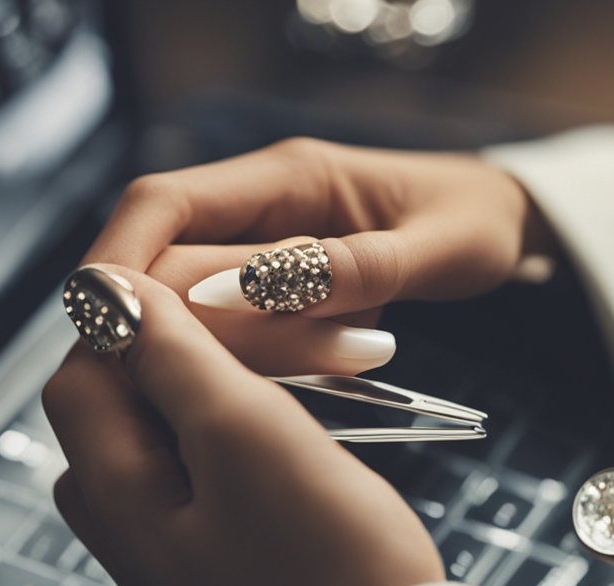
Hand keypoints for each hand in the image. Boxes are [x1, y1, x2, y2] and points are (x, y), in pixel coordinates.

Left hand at [42, 266, 443, 585]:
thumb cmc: (323, 558)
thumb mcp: (242, 434)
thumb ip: (169, 357)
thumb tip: (106, 292)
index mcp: (111, 490)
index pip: (86, 368)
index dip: (140, 315)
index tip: (221, 287)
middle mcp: (125, 523)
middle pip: (132, 399)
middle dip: (203, 347)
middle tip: (294, 331)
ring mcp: (174, 548)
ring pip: (181, 433)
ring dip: (240, 385)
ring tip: (322, 368)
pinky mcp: (222, 560)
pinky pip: (214, 472)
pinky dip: (253, 431)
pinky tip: (310, 423)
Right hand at [87, 137, 541, 374]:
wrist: (506, 223)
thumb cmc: (477, 224)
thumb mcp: (434, 248)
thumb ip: (347, 269)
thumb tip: (247, 294)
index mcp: (288, 175)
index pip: (163, 203)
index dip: (118, 260)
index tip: (106, 324)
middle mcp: (261, 205)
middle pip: (168, 263)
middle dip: (181, 326)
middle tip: (231, 382)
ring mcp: (266, 247)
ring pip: (199, 304)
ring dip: (231, 351)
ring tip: (323, 365)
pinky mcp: (279, 287)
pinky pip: (238, 327)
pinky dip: (257, 361)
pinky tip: (305, 379)